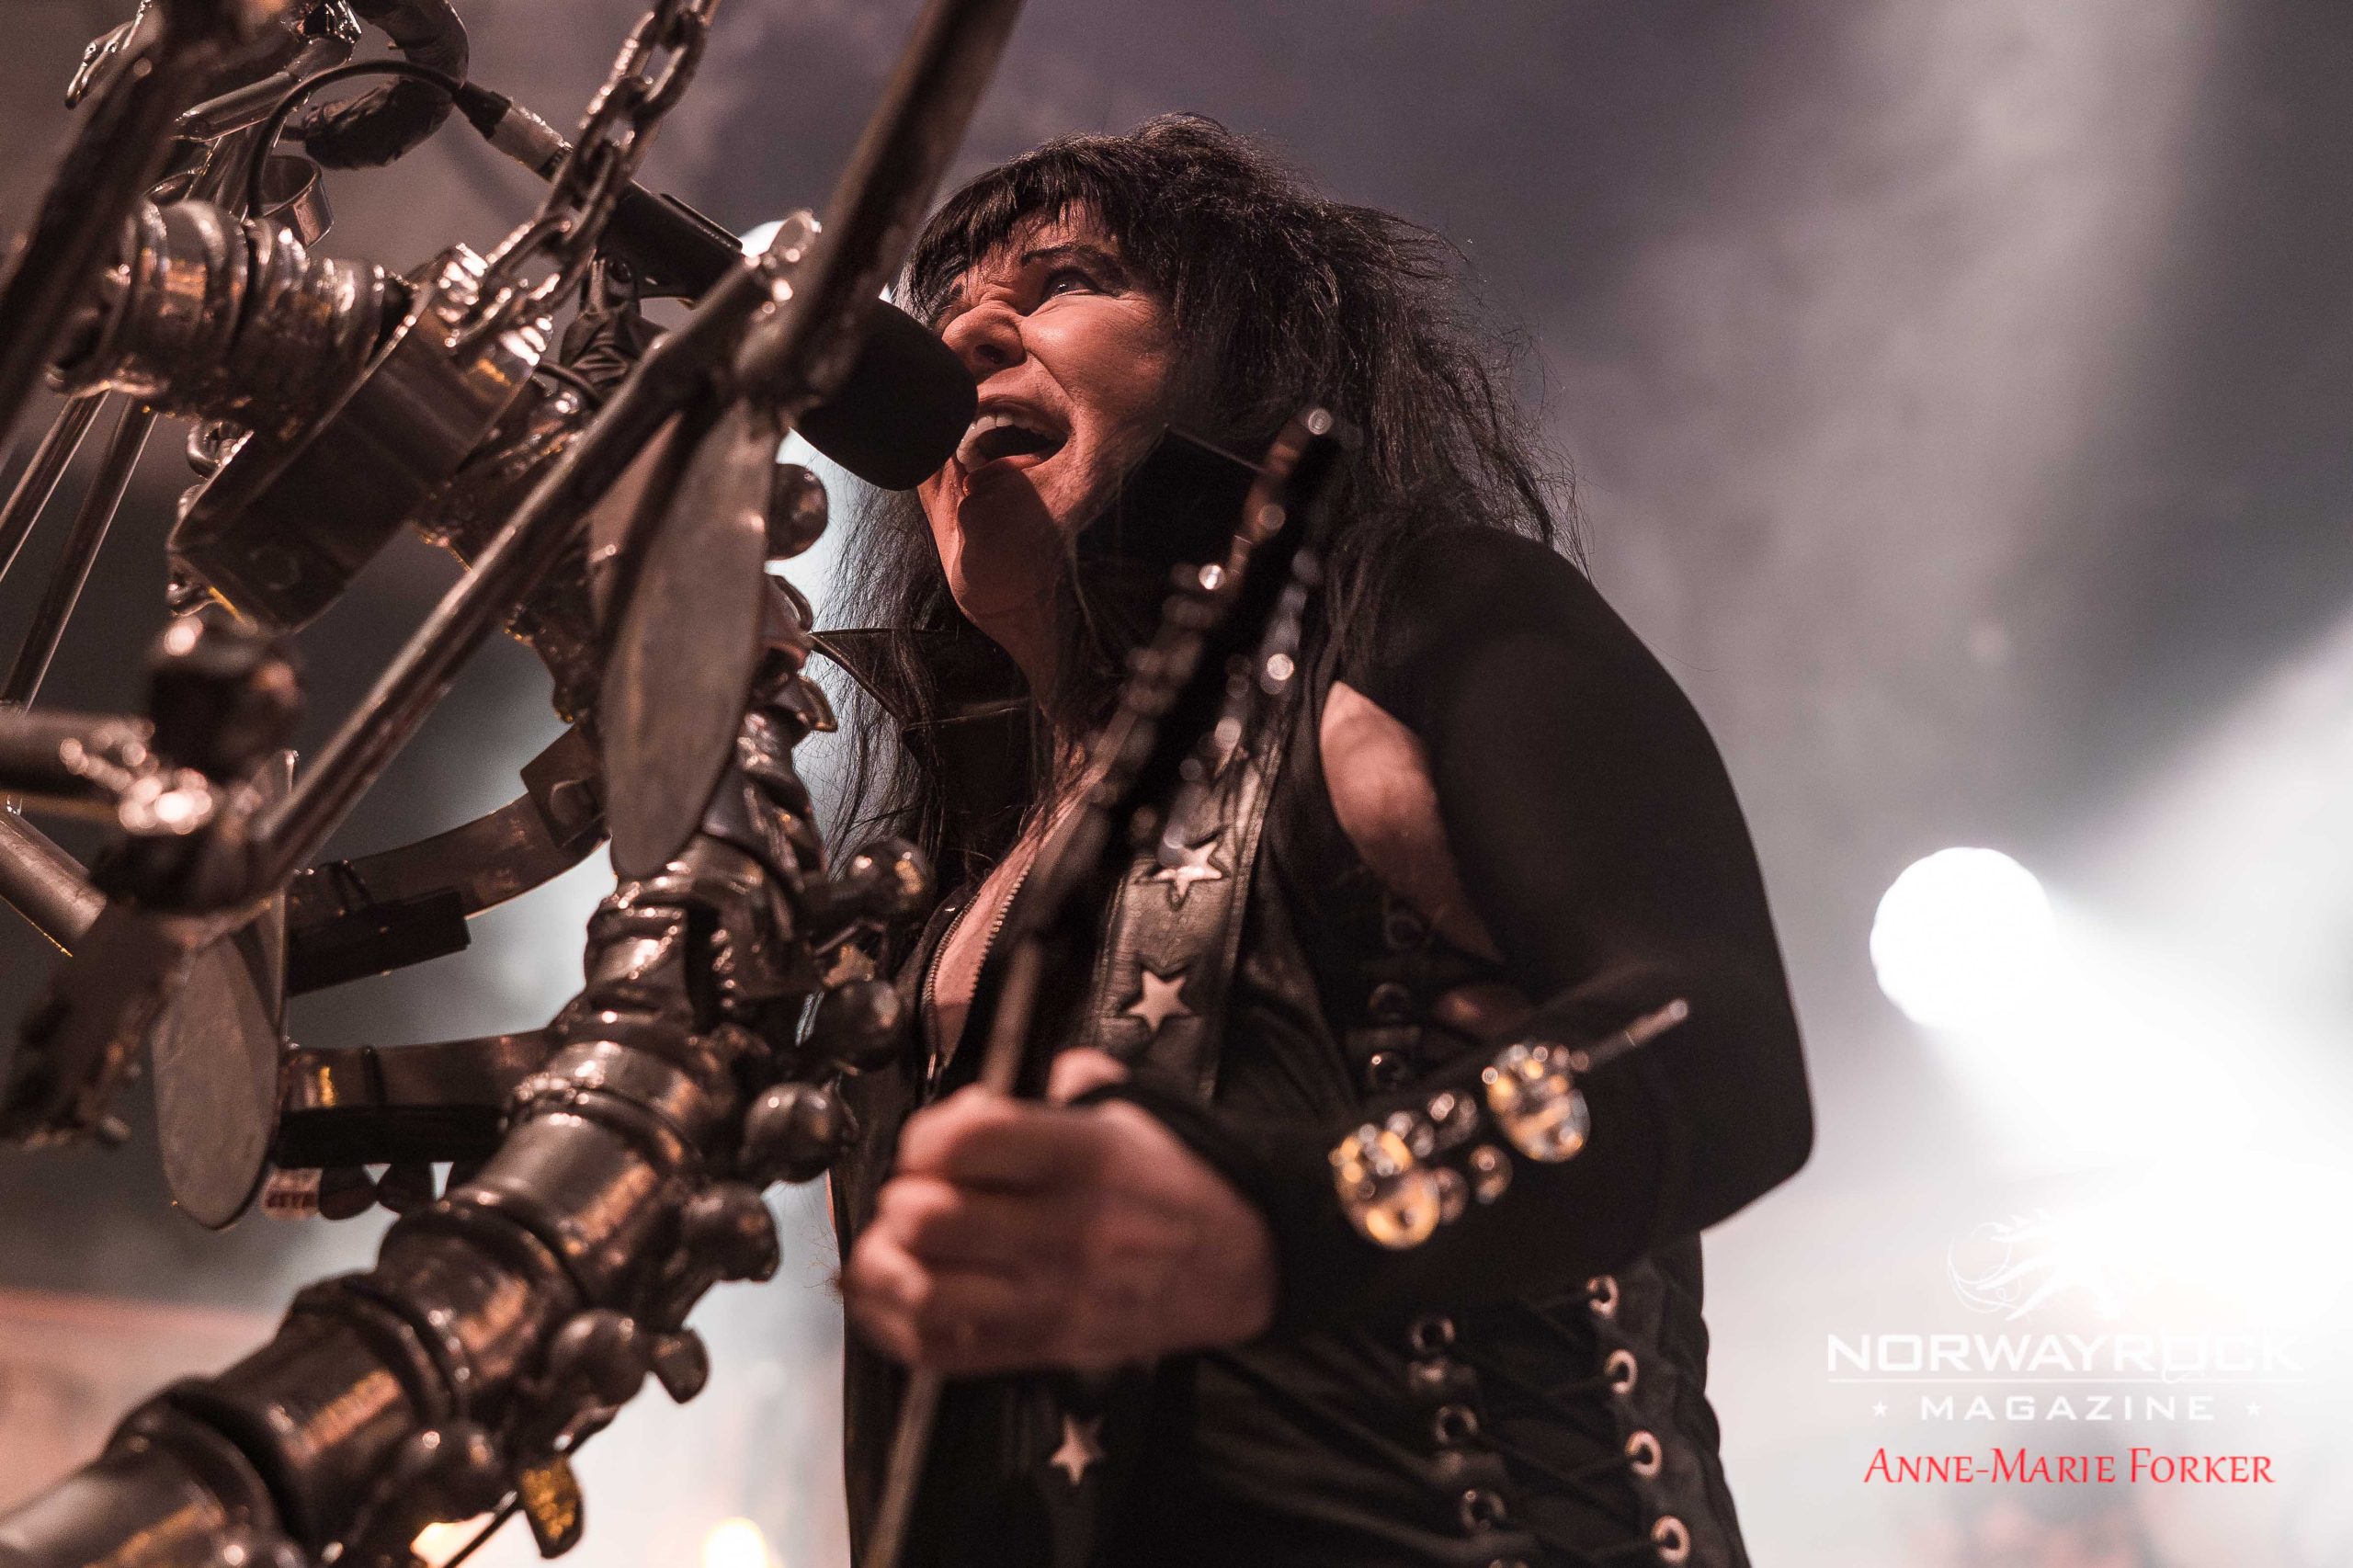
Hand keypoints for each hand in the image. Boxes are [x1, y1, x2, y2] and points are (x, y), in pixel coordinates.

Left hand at [841, 1050, 1277, 1374]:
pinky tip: (887, 1295)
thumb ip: (1064, 1080)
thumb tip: (997, 1082)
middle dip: (901, 1198)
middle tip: (911, 1193)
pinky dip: (893, 1325)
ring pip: (925, 1292)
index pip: (969, 1140)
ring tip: (893, 1245)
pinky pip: (941, 1350)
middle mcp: (1066, 1229)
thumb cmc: (1173, 1181)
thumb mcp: (1133, 1110)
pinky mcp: (1044, 1348)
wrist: (1242, 1263)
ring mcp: (1053, 1297)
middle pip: (930, 1217)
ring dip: (887, 1265)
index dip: (925, 1135)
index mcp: (1086, 1157)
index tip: (928, 1142)